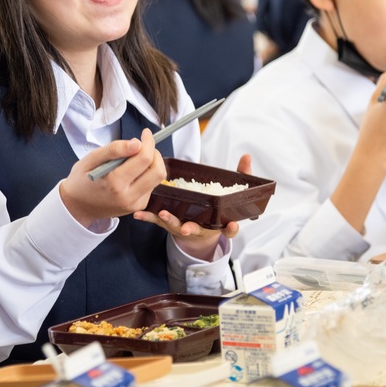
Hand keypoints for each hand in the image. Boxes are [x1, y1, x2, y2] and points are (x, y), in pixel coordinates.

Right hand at [60, 128, 165, 227]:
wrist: (79, 206)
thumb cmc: (82, 180)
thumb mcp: (91, 159)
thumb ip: (114, 149)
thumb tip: (137, 143)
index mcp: (115, 183)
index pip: (144, 159)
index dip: (148, 142)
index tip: (145, 133)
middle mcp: (128, 196)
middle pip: (158, 171)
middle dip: (155, 153)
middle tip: (144, 145)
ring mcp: (135, 204)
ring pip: (157, 178)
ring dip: (152, 163)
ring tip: (137, 157)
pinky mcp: (139, 206)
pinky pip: (152, 185)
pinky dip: (147, 174)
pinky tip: (134, 172)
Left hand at [132, 153, 251, 259]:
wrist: (198, 230)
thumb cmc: (214, 208)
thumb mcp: (230, 193)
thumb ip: (241, 176)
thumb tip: (246, 157)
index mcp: (218, 222)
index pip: (229, 229)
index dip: (231, 229)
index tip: (231, 226)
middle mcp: (200, 227)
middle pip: (197, 229)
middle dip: (191, 228)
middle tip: (187, 227)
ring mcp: (183, 226)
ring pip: (176, 225)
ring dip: (170, 220)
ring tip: (163, 214)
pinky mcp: (169, 222)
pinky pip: (157, 221)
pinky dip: (148, 217)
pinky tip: (139, 214)